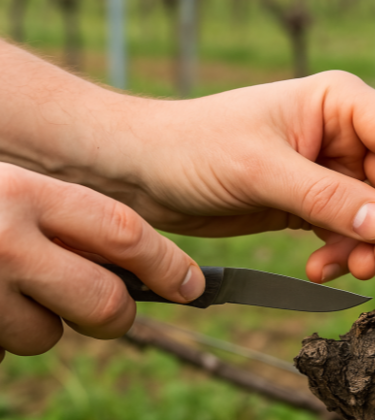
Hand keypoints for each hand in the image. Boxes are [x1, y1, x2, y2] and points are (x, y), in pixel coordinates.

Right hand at [0, 163, 203, 361]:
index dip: (166, 264)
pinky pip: (1, 350)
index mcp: (27, 194)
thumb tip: (140, 264)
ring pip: (44, 335)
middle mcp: (5, 241)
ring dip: (40, 322)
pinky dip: (0, 333)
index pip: (123, 233)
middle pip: (103, 303)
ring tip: (9, 288)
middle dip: (115, 315)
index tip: (190, 285)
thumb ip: (62, 215)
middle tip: (107, 308)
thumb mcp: (13, 189)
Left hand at [119, 71, 374, 281]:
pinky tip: (318, 268)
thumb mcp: (260, 169)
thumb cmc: (193, 147)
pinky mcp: (314, 201)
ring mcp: (331, 170)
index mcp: (340, 102)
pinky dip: (342, 254)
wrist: (142, 172)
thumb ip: (327, 198)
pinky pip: (349, 232)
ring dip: (369, 247)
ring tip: (348, 270)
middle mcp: (344, 133)